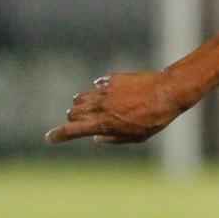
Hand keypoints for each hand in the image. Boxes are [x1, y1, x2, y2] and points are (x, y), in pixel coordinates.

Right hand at [44, 72, 186, 144]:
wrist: (168, 91)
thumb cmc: (156, 118)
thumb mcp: (138, 137)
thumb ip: (114, 138)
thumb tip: (97, 138)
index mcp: (105, 123)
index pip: (73, 130)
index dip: (58, 135)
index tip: (50, 137)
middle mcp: (101, 106)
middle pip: (72, 113)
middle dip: (73, 119)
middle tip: (80, 123)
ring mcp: (105, 91)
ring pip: (81, 98)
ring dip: (81, 105)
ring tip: (91, 108)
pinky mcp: (112, 79)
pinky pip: (97, 85)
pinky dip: (98, 91)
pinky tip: (107, 93)